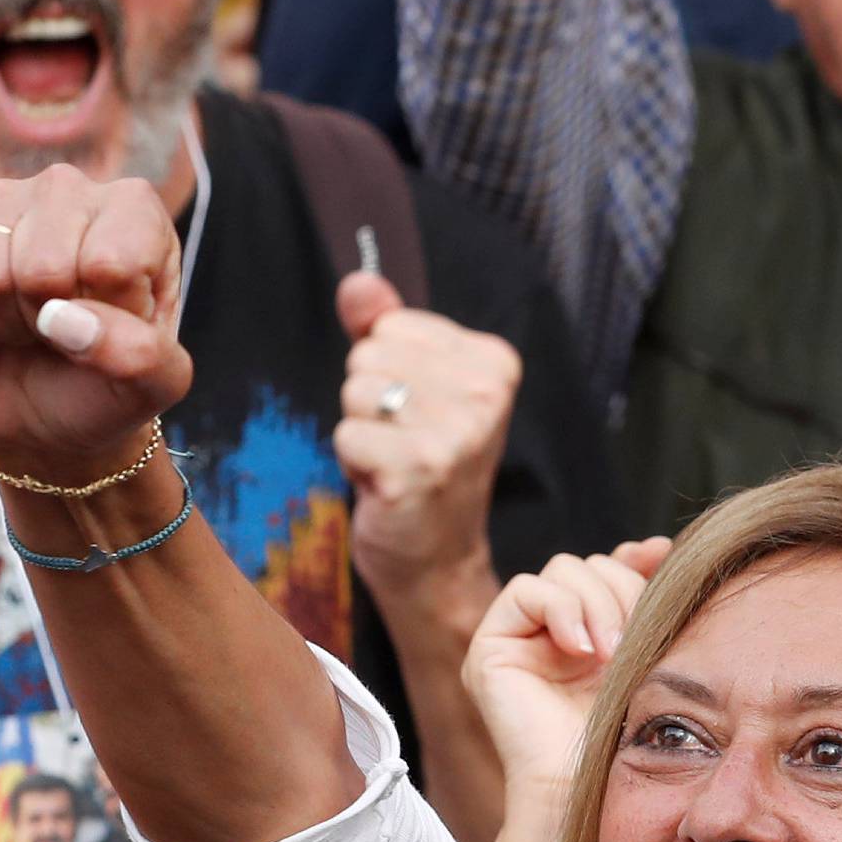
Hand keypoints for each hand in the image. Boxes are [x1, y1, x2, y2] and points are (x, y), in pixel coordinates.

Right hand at [0, 165, 190, 487]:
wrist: (46, 417)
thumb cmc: (109, 386)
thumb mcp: (155, 386)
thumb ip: (142, 356)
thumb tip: (67, 320)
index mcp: (134, 209)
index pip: (111, 264)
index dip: (108, 317)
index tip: (113, 325)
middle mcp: (66, 187)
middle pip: (42, 269)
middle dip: (49, 323)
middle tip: (62, 331)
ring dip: (3, 326)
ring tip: (27, 326)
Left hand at [334, 272, 520, 622]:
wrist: (438, 560)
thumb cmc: (421, 466)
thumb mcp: (410, 386)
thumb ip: (382, 326)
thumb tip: (358, 281)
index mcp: (494, 361)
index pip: (391, 326)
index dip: (388, 372)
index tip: (416, 416)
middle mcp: (487, 393)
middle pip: (369, 356)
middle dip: (370, 403)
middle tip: (401, 445)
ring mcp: (459, 433)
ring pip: (355, 393)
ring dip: (362, 433)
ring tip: (394, 463)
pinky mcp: (422, 469)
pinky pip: (348, 435)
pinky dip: (355, 465)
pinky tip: (387, 486)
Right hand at [464, 539, 670, 795]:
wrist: (585, 788)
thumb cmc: (622, 736)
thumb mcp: (645, 654)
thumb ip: (644, 601)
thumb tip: (656, 545)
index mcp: (587, 636)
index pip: (606, 571)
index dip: (632, 560)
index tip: (662, 556)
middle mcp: (548, 634)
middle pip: (586, 565)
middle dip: (619, 591)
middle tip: (632, 641)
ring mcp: (517, 639)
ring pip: (560, 570)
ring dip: (596, 604)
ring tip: (611, 654)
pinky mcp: (489, 648)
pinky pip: (525, 591)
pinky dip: (562, 611)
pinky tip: (583, 652)